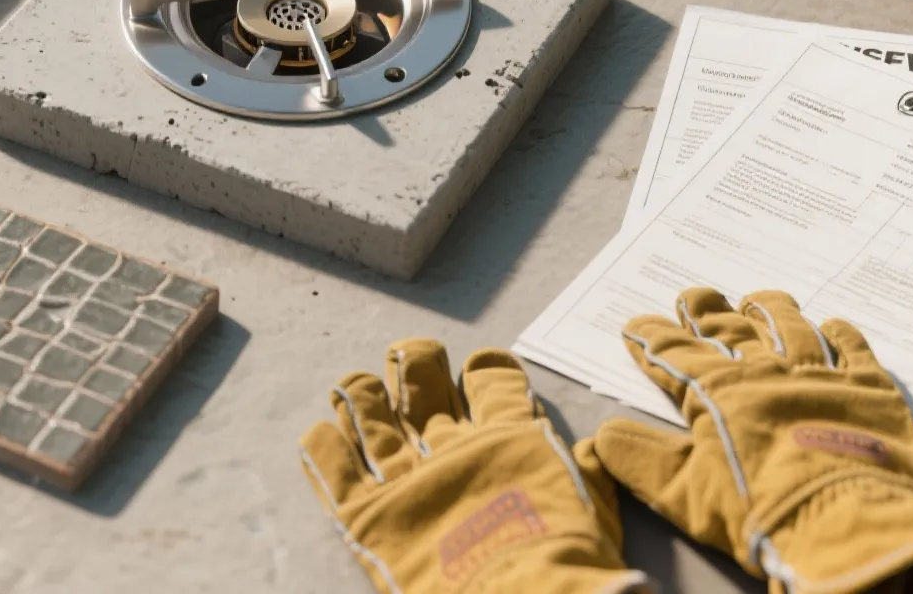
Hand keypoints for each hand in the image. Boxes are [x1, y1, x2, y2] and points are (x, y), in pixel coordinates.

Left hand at [298, 338, 650, 593]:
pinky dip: (324, 447)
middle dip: (414, 366)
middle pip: (422, 386)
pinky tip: (320, 431)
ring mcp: (406, 477)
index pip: (494, 383)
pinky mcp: (368, 513)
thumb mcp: (592, 508)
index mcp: (507, 439)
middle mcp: (451, 447)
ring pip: (371, 419)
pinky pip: (335, 470)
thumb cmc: (563, 557)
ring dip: (361, 397)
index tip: (481, 365)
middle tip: (406, 355)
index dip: (488, 369)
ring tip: (353, 384)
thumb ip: (584, 471)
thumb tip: (587, 449)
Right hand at [596, 288, 912, 593]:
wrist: (846, 523)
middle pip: (729, 330)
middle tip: (692, 296)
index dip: (651, 339)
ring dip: (770, 310)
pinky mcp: (870, 388)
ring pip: (790, 327)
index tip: (635, 324)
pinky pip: (854, 347)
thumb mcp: (684, 495)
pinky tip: (833, 324)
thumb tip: (603, 434)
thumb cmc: (760, 512)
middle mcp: (766, 370)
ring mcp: (819, 375)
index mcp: (717, 393)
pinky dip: (841, 333)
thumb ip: (641, 460)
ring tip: (757, 297)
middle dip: (704, 312)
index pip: (674, 356)